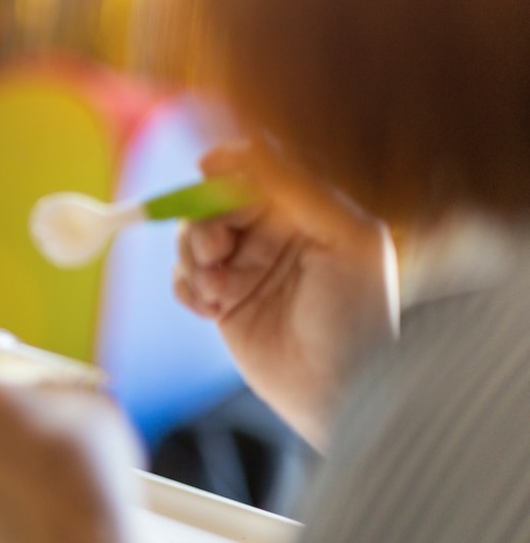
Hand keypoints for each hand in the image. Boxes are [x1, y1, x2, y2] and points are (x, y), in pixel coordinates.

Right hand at [174, 142, 396, 448]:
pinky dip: (186, 286)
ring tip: (215, 287)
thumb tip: (253, 148)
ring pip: (193, 236)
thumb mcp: (350, 240)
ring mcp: (245, 268)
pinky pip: (183, 279)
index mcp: (309, 212)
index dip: (230, 163)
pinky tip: (208, 307)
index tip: (208, 167)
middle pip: (216, 200)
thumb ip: (304, 190)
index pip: (260, 170)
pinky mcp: (223, 302)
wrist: (343, 394)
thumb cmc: (359, 318)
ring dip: (192, 255)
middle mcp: (274, 234)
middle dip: (205, 217)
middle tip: (214, 249)